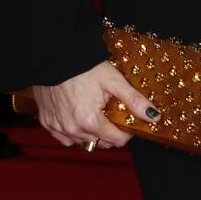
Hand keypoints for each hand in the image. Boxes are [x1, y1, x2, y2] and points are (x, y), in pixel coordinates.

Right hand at [32, 60, 159, 150]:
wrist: (54, 56)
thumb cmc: (83, 66)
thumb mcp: (113, 80)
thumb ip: (134, 100)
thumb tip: (154, 116)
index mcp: (90, 121)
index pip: (117, 141)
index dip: (126, 132)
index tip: (127, 120)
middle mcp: (73, 129)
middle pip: (100, 143)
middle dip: (110, 132)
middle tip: (111, 114)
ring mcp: (58, 127)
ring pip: (83, 142)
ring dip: (92, 134)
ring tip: (95, 114)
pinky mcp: (47, 122)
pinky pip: (64, 138)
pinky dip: (73, 132)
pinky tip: (78, 118)